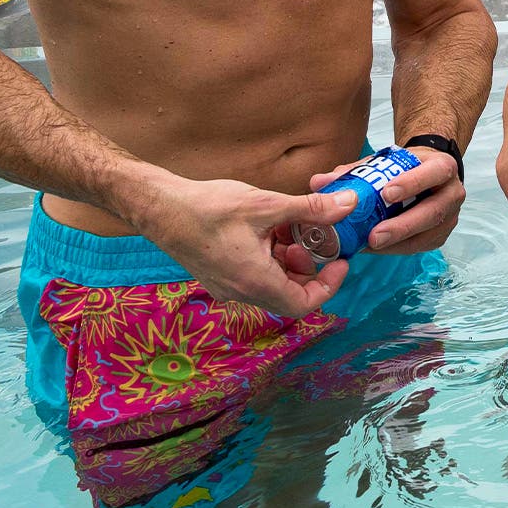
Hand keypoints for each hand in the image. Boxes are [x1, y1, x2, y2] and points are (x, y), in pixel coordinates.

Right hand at [137, 174, 356, 318]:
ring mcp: (227, 286)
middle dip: (309, 267)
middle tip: (315, 238)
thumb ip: (311, 209)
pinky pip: (254, 276)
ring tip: (290, 228)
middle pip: (289, 294)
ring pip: (272, 283)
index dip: (329, 285)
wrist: (159, 208)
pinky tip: (270, 228)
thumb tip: (348, 205)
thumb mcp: (267, 204)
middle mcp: (240, 291)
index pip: (303, 303)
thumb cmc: (208, 208)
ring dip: (289, 260)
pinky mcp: (218, 276)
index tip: (339, 260)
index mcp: (255, 281)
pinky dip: (270, 257)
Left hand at [307, 146, 462, 253]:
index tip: (386, 193)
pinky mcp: (440, 235)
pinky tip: (376, 248)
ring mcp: (450, 217)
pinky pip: (420, 246)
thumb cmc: (405, 167)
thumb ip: (355, 170)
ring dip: (398, 242)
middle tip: (374, 235)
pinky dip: (397, 248)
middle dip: (403, 225)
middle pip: (433, 211)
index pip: (433, 174)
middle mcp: (452, 193)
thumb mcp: (386, 161)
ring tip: (369, 246)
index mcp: (442, 167)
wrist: (429, 174)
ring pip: (428, 234)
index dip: (412, 184)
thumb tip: (318, 182)